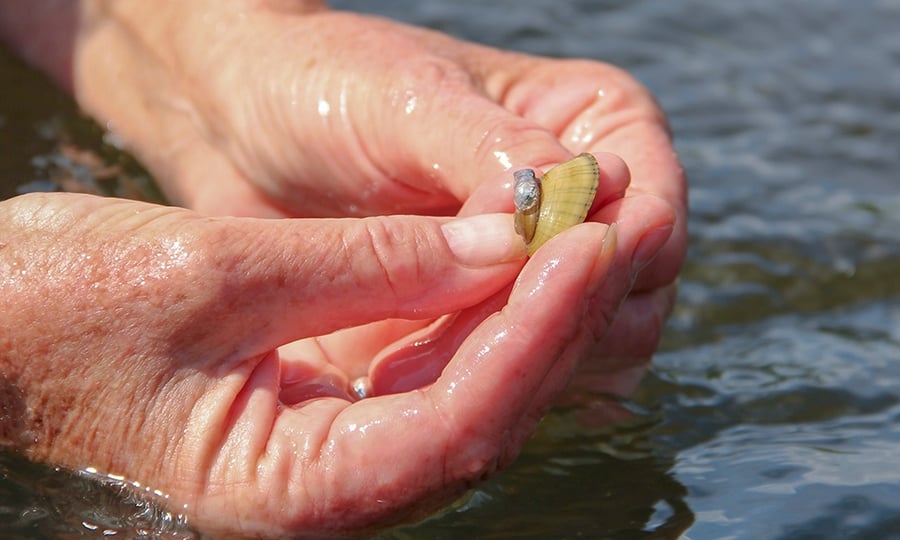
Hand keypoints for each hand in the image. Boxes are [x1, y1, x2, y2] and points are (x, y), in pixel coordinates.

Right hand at [0, 191, 646, 535]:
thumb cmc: (64, 305)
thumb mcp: (214, 270)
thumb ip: (365, 264)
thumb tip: (499, 244)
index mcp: (288, 491)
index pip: (459, 424)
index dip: (536, 332)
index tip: (587, 244)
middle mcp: (326, 489)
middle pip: (482, 416)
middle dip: (550, 321)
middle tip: (601, 226)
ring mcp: (333, 452)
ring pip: (468, 394)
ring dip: (525, 315)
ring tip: (573, 233)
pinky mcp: (330, 410)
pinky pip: (431, 370)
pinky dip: (478, 313)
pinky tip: (509, 257)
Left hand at [65, 1, 684, 394]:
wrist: (249, 126)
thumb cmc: (327, 84)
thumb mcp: (405, 101)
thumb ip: (486, 152)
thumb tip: (556, 214)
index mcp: (593, 125)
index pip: (649, 212)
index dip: (612, 257)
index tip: (553, 284)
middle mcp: (582, 204)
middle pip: (631, 296)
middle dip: (565, 325)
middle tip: (475, 342)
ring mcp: (538, 268)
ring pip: (582, 350)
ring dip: (519, 366)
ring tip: (424, 364)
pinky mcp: (486, 318)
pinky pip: (515, 375)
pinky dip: (477, 387)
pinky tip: (411, 383)